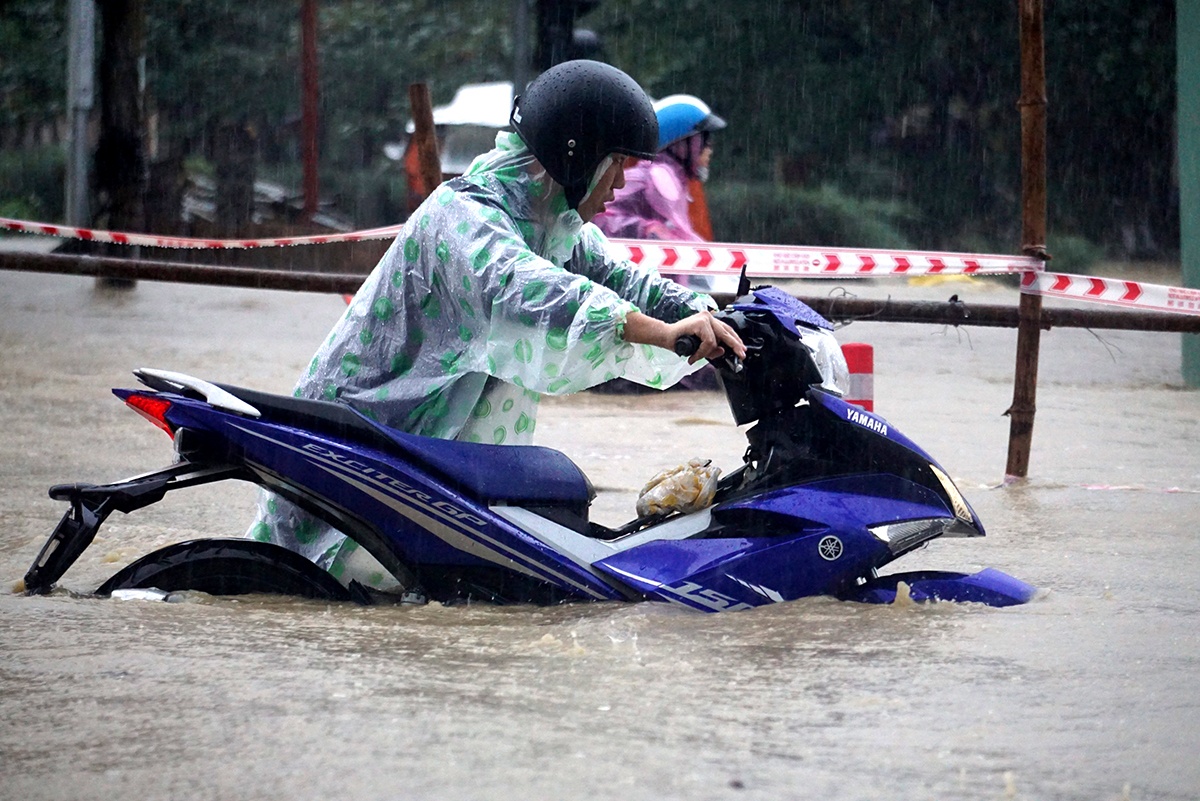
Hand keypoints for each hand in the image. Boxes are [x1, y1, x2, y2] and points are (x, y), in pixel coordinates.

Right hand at [624, 310, 745, 364]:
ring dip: (706, 352)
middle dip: (735, 345)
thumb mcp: (700, 348)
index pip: (727, 329)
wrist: (665, 338)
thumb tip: (722, 350)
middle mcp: (708, 316)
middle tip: (741, 354)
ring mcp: (704, 318)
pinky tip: (694, 355)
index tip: (741, 349)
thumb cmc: (680, 342)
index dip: (735, 340)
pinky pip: (708, 342)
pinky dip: (702, 351)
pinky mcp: (700, 322)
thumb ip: (712, 349)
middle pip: (726, 332)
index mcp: (709, 320)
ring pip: (716, 339)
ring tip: (696, 356)